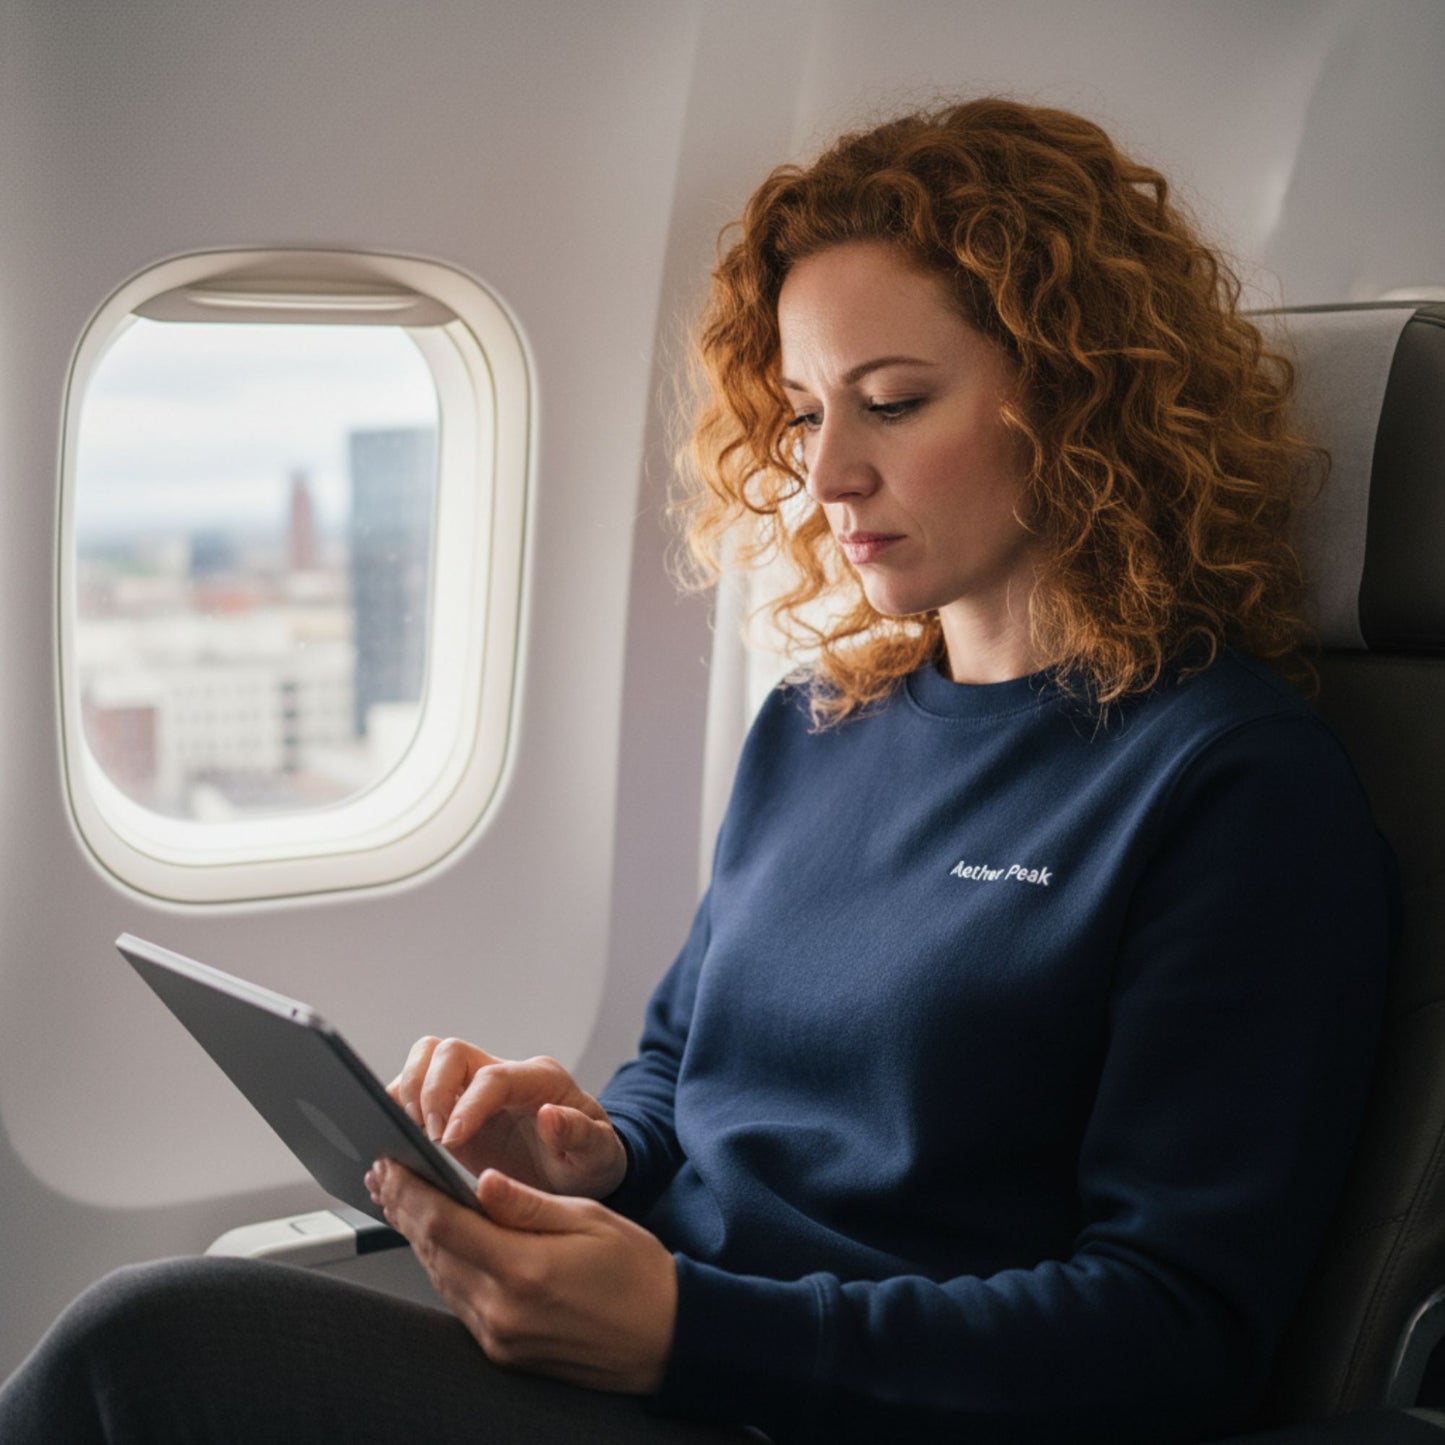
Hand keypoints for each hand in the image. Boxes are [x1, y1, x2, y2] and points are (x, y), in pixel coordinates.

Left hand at [367, 1158, 676, 1394]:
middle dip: (403, 1209)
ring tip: (401, 1201)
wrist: (665, 1337)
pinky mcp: (503, 1351)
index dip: (410, 1191)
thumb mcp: (589, 1218)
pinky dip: (441, 1265)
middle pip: (432, 1251)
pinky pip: (458, 1300)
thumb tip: (480, 1180)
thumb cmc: (636, 1273)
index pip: (445, 1224)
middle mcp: (503, 1310)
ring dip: (416, 1237)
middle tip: (384, 1174)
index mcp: (525, 1269)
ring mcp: (500, 1336)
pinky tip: (437, 1242)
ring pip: (439, 1277)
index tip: (390, 1163)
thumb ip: (527, 1203)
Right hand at [388, 1037, 626, 1198]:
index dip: (467, 1104)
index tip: (449, 1140)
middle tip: (429, 1137)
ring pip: (425, 1060)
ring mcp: (473, 1089)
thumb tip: (550, 1117)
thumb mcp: (598, 1155)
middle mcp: (502, 1076)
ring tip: (410, 1135)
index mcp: (540, 1080)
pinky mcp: (452, 1108)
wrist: (578, 1168)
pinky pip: (413, 1089)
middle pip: (449, 1051)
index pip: (493, 1077)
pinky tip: (399, 1141)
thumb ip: (581, 1136)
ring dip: (409, 1093)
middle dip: (429, 1091)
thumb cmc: (588, 1158)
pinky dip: (398, 1106)